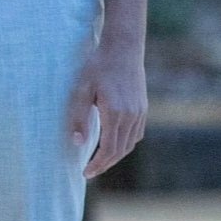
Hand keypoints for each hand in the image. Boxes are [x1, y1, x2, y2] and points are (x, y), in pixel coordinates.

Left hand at [68, 43, 147, 177]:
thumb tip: (78, 143)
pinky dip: (126, 144)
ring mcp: (139, 112)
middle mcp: (130, 116)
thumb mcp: (82, 89)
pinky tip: (115, 143)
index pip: (108, 149)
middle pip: (120, 151)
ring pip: (130, 144)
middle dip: (105, 164)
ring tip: (101, 160)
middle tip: (90, 171)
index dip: (97, 164)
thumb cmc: (98, 66)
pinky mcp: (143, 108)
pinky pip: (136, 134)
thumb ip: (79, 116)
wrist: (122, 48)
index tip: (85, 172)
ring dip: (116, 156)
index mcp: (114, 113)